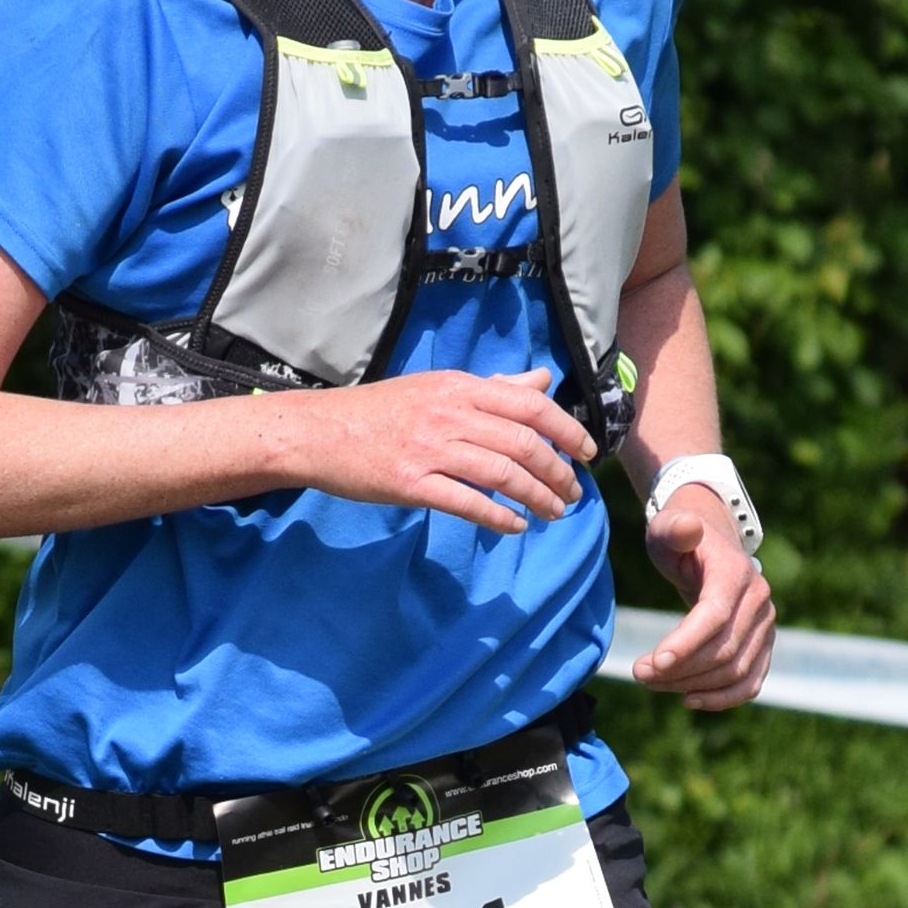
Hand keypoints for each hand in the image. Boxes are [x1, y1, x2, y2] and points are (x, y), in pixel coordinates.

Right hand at [280, 366, 596, 533]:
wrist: (320, 431)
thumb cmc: (382, 412)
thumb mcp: (439, 388)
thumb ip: (494, 388)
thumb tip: (541, 380)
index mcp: (460, 387)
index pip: (529, 405)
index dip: (566, 429)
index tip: (587, 452)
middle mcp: (449, 414)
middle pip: (522, 442)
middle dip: (557, 471)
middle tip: (574, 493)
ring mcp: (429, 448)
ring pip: (501, 473)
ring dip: (536, 497)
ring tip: (554, 513)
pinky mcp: (410, 482)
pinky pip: (466, 502)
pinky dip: (498, 517)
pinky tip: (515, 527)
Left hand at [629, 493, 775, 707]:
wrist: (710, 549)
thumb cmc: (681, 540)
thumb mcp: (669, 527)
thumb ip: (675, 528)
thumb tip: (686, 528)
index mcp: (736, 573)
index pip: (715, 616)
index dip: (686, 643)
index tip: (653, 663)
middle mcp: (759, 601)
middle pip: (723, 649)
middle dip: (679, 668)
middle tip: (638, 673)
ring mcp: (765, 627)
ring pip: (734, 671)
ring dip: (691, 685)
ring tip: (653, 682)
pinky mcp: (762, 647)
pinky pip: (749, 683)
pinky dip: (722, 699)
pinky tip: (688, 699)